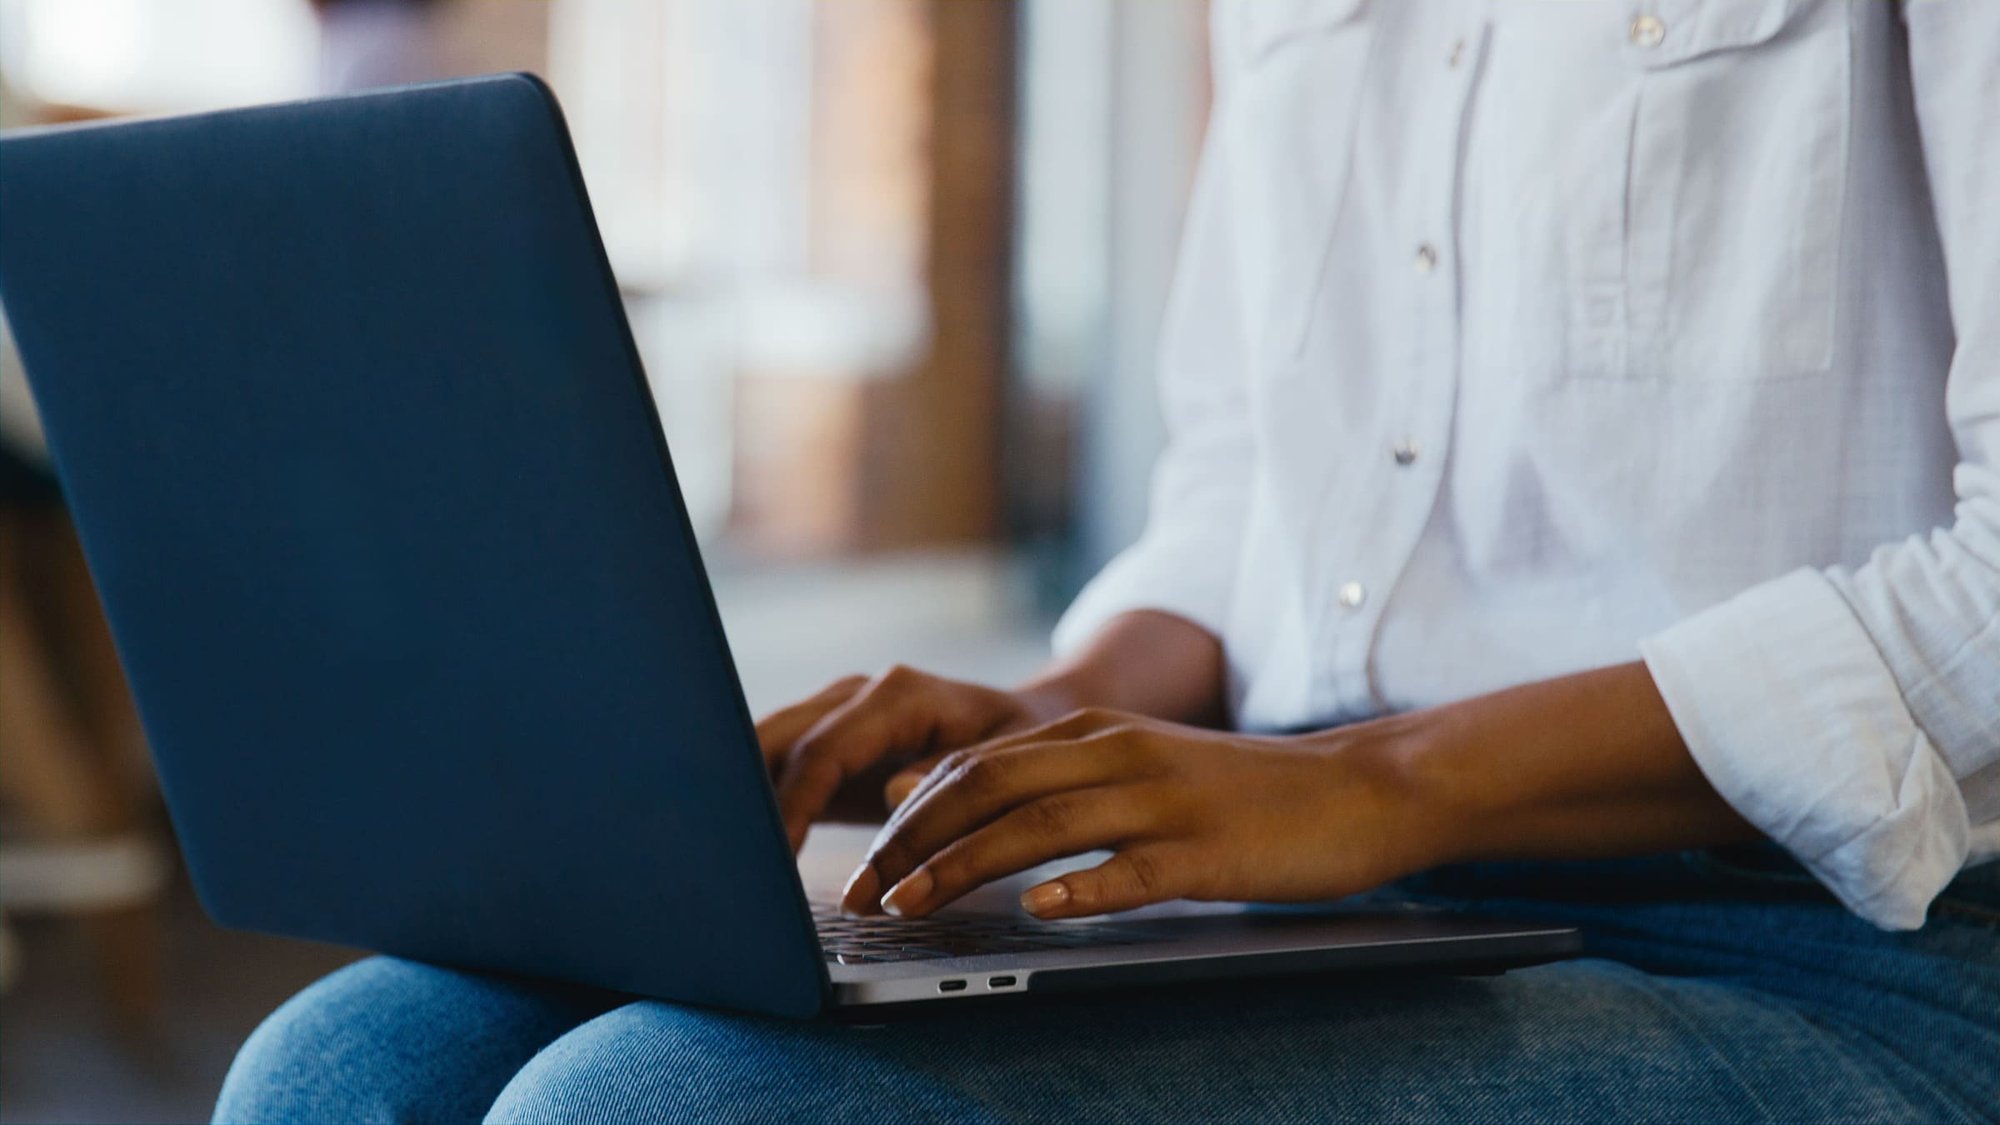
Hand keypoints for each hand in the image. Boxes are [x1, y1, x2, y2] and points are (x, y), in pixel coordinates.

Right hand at [755, 666, 1072, 850]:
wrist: (1026, 725)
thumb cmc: (1027, 748)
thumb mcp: (1011, 763)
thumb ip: (955, 776)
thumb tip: (894, 791)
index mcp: (900, 695)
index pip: (826, 749)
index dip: (793, 801)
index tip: (776, 854)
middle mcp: (859, 696)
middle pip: (778, 738)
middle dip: (747, 794)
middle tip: (728, 858)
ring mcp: (838, 716)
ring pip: (766, 748)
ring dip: (744, 798)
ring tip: (724, 855)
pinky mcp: (830, 744)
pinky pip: (779, 767)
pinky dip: (760, 804)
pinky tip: (748, 849)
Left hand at [839, 708, 1446, 919]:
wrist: (1356, 789)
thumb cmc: (1235, 791)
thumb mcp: (1133, 766)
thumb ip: (1046, 780)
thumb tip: (941, 806)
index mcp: (1093, 732)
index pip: (974, 763)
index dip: (908, 813)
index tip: (864, 861)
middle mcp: (1117, 753)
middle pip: (991, 786)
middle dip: (916, 840)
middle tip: (866, 893)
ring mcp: (1163, 799)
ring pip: (1044, 823)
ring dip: (969, 865)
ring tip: (915, 905)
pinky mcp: (1208, 848)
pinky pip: (1134, 868)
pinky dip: (1082, 886)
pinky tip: (1041, 910)